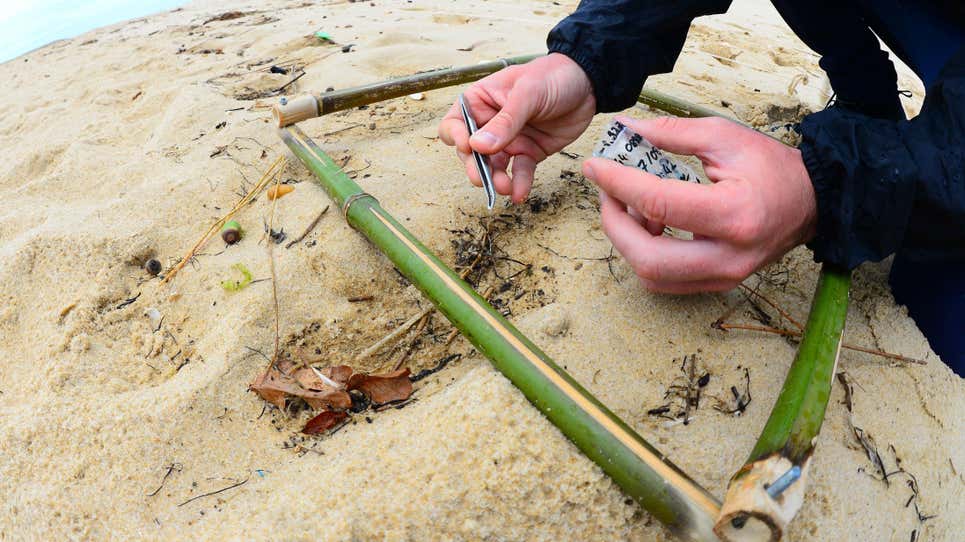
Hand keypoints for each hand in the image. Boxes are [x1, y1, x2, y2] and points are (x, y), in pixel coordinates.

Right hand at [438, 53, 595, 202]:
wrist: (589, 83)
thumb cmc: (553, 76)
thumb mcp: (528, 93)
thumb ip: (505, 121)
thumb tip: (477, 146)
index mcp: (481, 101)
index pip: (455, 123)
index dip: (457, 137)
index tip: (469, 146)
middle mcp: (490, 123)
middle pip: (471, 152)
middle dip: (475, 167)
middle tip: (482, 179)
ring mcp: (509, 140)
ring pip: (493, 166)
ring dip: (495, 180)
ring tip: (505, 188)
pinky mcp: (528, 152)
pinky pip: (519, 172)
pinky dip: (519, 184)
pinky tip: (520, 193)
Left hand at [583, 116, 816, 293]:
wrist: (812, 201)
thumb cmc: (771, 167)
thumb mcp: (724, 136)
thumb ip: (671, 133)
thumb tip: (626, 130)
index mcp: (734, 214)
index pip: (658, 203)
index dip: (618, 183)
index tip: (595, 166)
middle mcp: (730, 256)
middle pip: (648, 259)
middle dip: (614, 225)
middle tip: (606, 194)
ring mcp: (725, 276)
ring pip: (652, 276)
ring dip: (628, 242)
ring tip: (631, 206)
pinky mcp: (719, 283)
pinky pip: (666, 280)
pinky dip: (646, 254)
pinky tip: (650, 223)